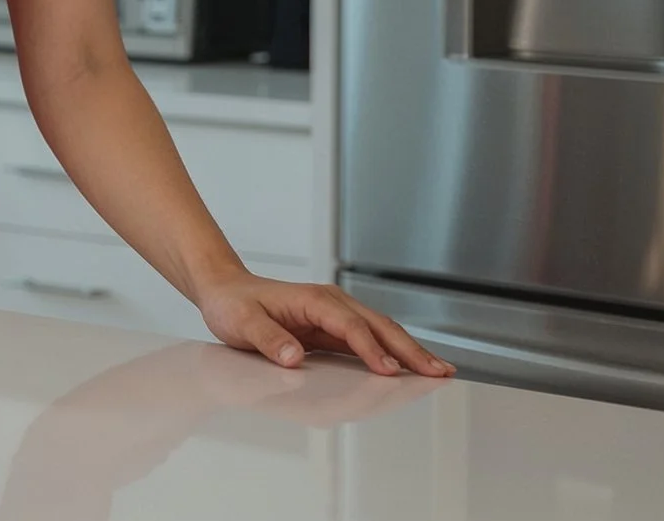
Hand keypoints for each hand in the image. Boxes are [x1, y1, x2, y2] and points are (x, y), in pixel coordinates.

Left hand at [193, 271, 454, 378]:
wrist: (225, 290)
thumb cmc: (233, 305)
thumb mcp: (241, 323)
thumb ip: (268, 339)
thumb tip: (293, 357)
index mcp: (314, 300)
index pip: (350, 326)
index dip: (371, 348)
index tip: (388, 370)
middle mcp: (331, 304)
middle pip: (378, 326)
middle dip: (409, 349)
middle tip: (438, 371)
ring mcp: (335, 315)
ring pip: (380, 332)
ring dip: (409, 351)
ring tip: (438, 371)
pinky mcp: (333, 328)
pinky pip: (369, 340)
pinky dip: (392, 353)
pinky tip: (408, 368)